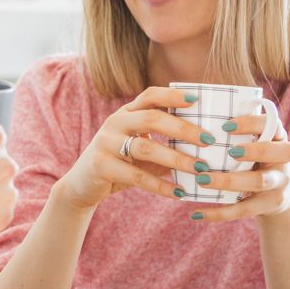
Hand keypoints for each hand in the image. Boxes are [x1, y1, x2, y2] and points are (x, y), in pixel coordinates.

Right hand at [55, 87, 209, 209]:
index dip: (172, 95)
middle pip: (152, 118)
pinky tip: (179, 193)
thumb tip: (204, 152)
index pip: (150, 95)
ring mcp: (105, 143)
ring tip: (200, 169)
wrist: (81, 186)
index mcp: (125, 113)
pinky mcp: (101, 165)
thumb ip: (164, 146)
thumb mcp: (139, 151)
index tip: (196, 100)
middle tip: (208, 140)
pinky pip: (137, 175)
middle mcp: (114, 122)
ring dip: (177, 159)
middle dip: (183, 128)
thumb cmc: (119, 165)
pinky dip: (161, 185)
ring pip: (146, 147)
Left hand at [189, 112, 289, 221]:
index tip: (226, 125)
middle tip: (228, 151)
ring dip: (229, 180)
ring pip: (259, 182)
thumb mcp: (252, 144)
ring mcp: (280, 184)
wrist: (276, 199)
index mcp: (278, 138)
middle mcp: (283, 160)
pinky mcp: (270, 205)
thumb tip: (185, 110)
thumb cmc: (253, 162)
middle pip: (279, 152)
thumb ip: (233, 131)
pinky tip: (196, 214)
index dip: (253, 123)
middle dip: (255, 150)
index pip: (274, 124)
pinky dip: (219, 213)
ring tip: (201, 179)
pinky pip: (244, 210)